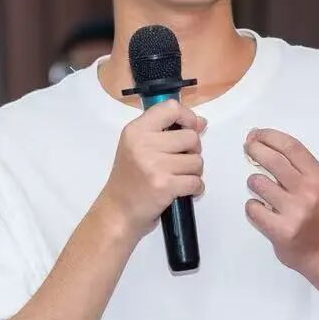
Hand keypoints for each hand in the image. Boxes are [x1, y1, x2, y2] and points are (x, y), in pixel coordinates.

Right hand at [97, 99, 206, 233]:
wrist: (117, 212)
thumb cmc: (129, 181)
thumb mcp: (137, 148)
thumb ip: (166, 131)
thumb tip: (201, 122)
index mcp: (136, 130)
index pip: (170, 108)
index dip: (187, 117)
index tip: (190, 129)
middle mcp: (143, 144)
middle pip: (191, 137)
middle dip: (192, 152)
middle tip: (179, 163)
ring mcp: (153, 165)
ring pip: (197, 161)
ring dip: (193, 172)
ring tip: (177, 178)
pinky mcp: (164, 185)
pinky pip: (196, 181)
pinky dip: (195, 188)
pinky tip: (182, 191)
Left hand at [244, 128, 318, 272]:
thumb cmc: (314, 211)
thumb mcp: (314, 184)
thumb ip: (293, 165)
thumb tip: (258, 139)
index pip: (291, 147)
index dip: (270, 136)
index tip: (256, 134)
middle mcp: (309, 192)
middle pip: (273, 160)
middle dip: (255, 149)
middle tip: (247, 147)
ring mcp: (295, 212)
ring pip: (258, 183)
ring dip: (254, 183)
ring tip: (261, 190)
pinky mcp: (281, 230)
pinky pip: (252, 208)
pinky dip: (253, 207)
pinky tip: (262, 211)